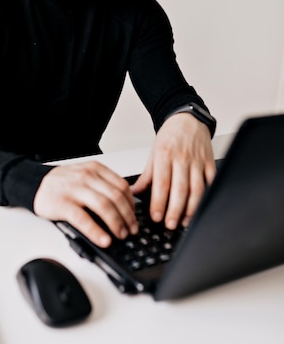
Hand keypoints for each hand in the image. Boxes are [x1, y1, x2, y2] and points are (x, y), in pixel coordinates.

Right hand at [33, 161, 137, 246]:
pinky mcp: (63, 204)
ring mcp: (74, 189)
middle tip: (132, 230)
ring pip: (104, 206)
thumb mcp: (85, 176)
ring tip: (121, 235)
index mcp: (95, 169)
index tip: (135, 217)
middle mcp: (86, 177)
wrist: (36, 184)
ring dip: (116, 223)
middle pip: (116, 197)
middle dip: (128, 216)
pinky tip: (104, 240)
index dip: (132, 204)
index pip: (122, 186)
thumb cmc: (63, 184)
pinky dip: (96, 231)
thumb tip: (126, 207)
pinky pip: (83, 219)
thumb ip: (103, 185)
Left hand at [131, 113, 215, 228]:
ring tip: (184, 221)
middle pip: (180, 189)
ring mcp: (198, 161)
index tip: (155, 216)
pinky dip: (207, 197)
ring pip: (197, 189)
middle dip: (175, 210)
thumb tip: (133, 193)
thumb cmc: (170, 136)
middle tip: (169, 225)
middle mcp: (182, 158)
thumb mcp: (153, 153)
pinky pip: (211, 183)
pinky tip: (201, 208)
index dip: (159, 202)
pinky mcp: (210, 163)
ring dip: (191, 208)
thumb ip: (146, 176)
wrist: (188, 118)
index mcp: (165, 155)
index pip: (162, 183)